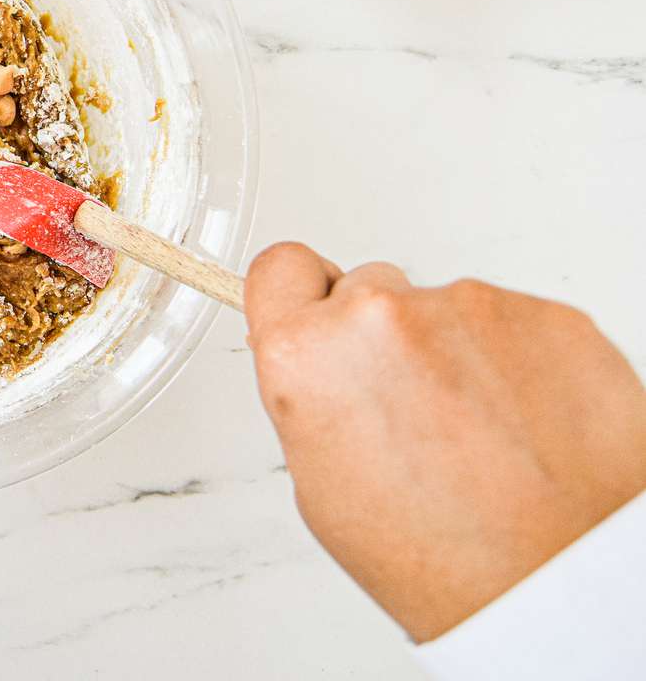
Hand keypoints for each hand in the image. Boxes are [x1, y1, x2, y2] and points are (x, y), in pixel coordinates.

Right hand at [244, 243, 645, 641]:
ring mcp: (469, 307)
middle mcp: (381, 316)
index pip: (279, 267)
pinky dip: (518, 364)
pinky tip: (525, 427)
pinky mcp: (546, 314)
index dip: (300, 296)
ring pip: (447, 311)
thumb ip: (313, 398)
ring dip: (457, 355)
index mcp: (308, 355)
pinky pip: (516, 325)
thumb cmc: (443, 557)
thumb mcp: (322, 490)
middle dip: (385, 335)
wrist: (561, 573)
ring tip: (480, 437)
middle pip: (369, 288)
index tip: (317, 314)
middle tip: (413, 407)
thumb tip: (326, 370)